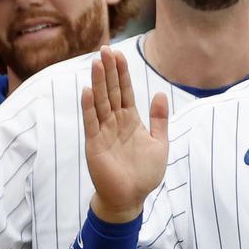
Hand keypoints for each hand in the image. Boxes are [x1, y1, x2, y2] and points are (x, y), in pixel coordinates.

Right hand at [82, 46, 167, 222]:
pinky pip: (91, 123)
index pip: (126, 92)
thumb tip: (161, 94)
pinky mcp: (95, 144)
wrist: (131, 198)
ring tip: (96, 63)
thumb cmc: (145, 173)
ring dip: (98, 83)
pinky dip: (89, 108)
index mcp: (131, 121)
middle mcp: (115, 123)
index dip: (123, 74)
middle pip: (112, 92)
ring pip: (101, 103)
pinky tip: (88, 91)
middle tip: (105, 50)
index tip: (119, 55)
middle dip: (109, 72)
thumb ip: (160, 120)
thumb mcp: (160, 143)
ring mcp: (104, 132)